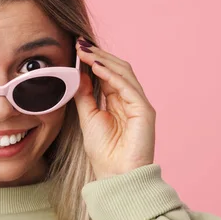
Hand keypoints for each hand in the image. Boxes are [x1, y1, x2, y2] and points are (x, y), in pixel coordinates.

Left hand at [73, 37, 155, 179]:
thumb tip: (79, 73)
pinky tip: (97, 67)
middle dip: (98, 54)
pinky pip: (128, 87)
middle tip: (80, 43)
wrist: (115, 176)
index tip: (76, 47)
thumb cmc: (103, 151)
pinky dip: (112, 75)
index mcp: (117, 100)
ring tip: (85, 52)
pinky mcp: (144, 110)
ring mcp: (139, 103)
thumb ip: (84, 95)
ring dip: (104, 60)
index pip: (107, 73)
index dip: (93, 59)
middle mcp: (130, 99)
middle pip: (117, 68)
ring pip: (124, 72)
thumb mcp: (88, 117)